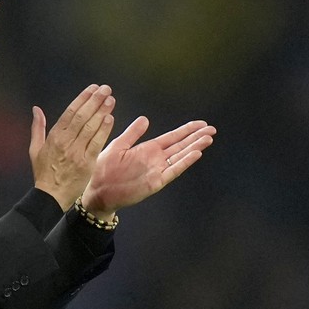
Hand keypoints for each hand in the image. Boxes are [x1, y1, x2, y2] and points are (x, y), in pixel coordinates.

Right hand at [29, 85, 115, 209]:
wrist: (51, 196)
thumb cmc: (43, 172)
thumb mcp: (35, 149)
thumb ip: (38, 127)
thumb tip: (36, 109)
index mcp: (54, 137)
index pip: (70, 112)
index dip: (82, 99)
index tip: (92, 88)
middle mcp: (66, 142)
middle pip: (82, 117)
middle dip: (95, 101)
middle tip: (106, 89)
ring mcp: (77, 152)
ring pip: (91, 128)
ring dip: (102, 112)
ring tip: (110, 99)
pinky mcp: (87, 163)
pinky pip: (97, 143)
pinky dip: (104, 130)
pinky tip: (110, 118)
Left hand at [81, 116, 215, 218]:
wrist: (97, 190)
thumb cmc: (104, 169)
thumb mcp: (118, 145)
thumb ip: (132, 133)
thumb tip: (145, 118)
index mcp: (148, 149)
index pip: (172, 137)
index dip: (186, 130)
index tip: (200, 124)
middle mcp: (156, 159)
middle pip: (181, 146)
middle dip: (196, 137)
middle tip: (212, 129)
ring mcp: (157, 170)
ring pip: (180, 156)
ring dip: (194, 147)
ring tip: (208, 139)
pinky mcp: (155, 182)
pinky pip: (172, 171)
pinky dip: (184, 162)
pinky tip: (195, 154)